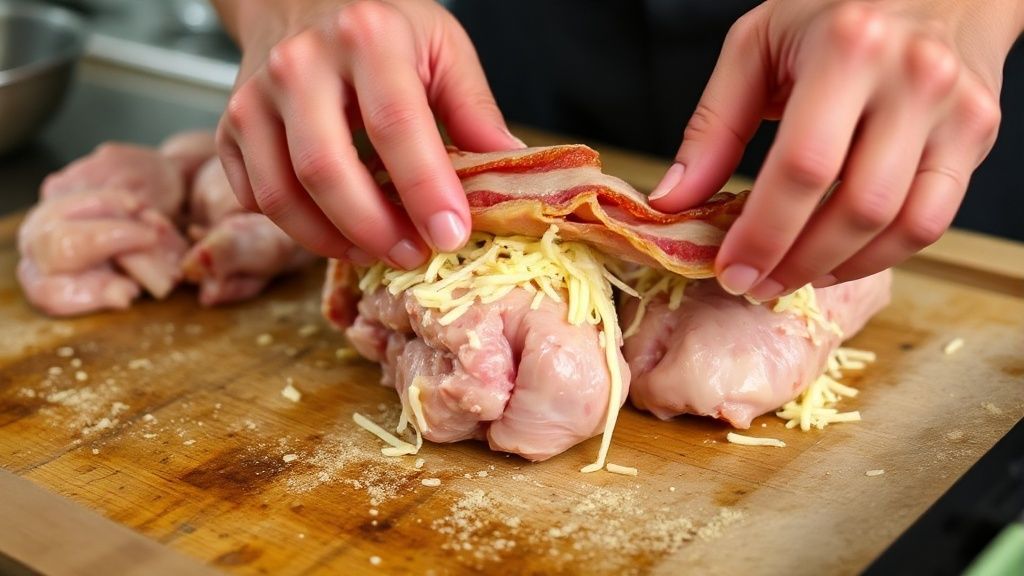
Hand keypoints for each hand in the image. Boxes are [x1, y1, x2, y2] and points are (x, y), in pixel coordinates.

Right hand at [211, 0, 523, 267]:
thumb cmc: (380, 25)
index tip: (452, 234)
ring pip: (282, 194)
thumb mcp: (442, 45)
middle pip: (326, 169)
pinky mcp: (229, 127)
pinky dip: (296, 228)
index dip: (424, 189)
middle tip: (414, 254)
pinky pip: (255, 198)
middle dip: (374, 228)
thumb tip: (510, 170)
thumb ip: (474, 108)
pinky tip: (337, 229)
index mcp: (365, 38)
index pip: (394, 125)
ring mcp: (254, 97)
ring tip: (378, 250)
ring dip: (333, 240)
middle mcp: (299, 64)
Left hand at [649, 0, 1020, 299]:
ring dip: (837, 267)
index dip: (764, 232)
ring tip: (790, 276)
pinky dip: (881, 255)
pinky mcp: (977, 136)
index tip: (731, 268)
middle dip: (796, 262)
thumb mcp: (757, 46)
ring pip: (901, 225)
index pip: (804, 166)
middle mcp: (913, 79)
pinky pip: (932, 221)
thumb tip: (673, 201)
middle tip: (754, 284)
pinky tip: (837, 258)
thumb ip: (713, 126)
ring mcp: (956, 110)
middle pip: (856, 206)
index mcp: (849, 48)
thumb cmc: (838, 10)